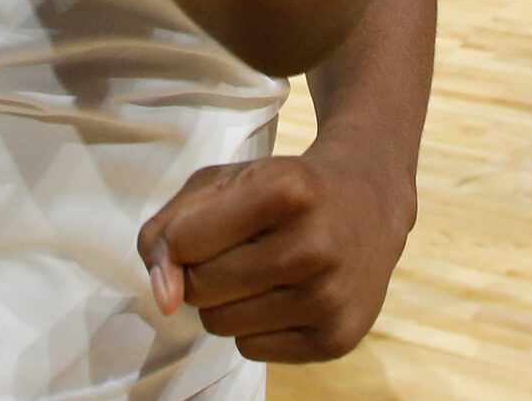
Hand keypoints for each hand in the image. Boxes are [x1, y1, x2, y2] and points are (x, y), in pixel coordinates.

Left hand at [135, 137, 414, 363]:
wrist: (369, 204)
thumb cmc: (282, 189)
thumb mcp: (222, 182)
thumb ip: (170, 227)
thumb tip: (162, 297)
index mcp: (284, 189)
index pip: (184, 241)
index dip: (176, 239)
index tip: (197, 227)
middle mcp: (313, 246)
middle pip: (199, 287)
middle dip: (200, 270)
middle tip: (235, 247)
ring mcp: (330, 298)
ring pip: (219, 323)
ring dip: (223, 300)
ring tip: (259, 269)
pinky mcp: (338, 339)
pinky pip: (250, 349)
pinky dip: (252, 325)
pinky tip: (282, 293)